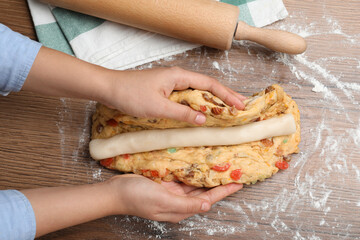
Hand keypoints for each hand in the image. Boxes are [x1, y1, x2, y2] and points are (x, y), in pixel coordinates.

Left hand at [105, 67, 245, 124]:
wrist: (109, 88)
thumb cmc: (131, 94)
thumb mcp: (158, 107)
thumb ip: (182, 113)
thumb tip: (204, 119)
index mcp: (179, 76)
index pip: (209, 84)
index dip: (227, 94)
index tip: (240, 105)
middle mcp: (178, 77)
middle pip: (207, 86)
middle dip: (224, 96)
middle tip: (240, 107)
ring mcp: (171, 84)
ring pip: (197, 92)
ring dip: (212, 101)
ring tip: (227, 111)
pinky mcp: (165, 91)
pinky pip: (187, 97)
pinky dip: (198, 104)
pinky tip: (202, 112)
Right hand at [107, 174, 242, 222]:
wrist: (115, 192)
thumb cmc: (137, 198)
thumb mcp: (163, 202)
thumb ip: (186, 205)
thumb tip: (207, 206)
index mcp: (180, 209)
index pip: (208, 200)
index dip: (224, 191)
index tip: (239, 183)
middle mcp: (179, 201)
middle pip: (204, 192)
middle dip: (219, 183)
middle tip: (233, 171)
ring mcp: (172, 191)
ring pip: (195, 183)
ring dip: (207, 175)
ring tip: (221, 166)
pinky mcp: (165, 182)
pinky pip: (183, 175)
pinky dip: (193, 170)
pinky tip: (200, 162)